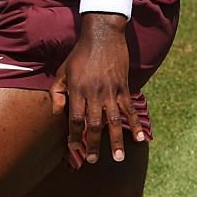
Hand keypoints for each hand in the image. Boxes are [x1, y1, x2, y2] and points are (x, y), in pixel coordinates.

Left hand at [48, 14, 143, 163]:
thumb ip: (57, 92)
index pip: (75, 119)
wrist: (103, 35)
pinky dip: (135, 124)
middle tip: (93, 160)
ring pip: (114, 121)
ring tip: (117, 158)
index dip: (74, 136)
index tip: (74, 149)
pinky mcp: (124, 87)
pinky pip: (130, 109)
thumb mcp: (62, 71)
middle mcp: (94, 94)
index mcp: (77, 91)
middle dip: (93, 144)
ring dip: (116, 140)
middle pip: (94, 124)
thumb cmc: (79, 54)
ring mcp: (111, 91)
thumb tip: (57, 114)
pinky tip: (140, 138)